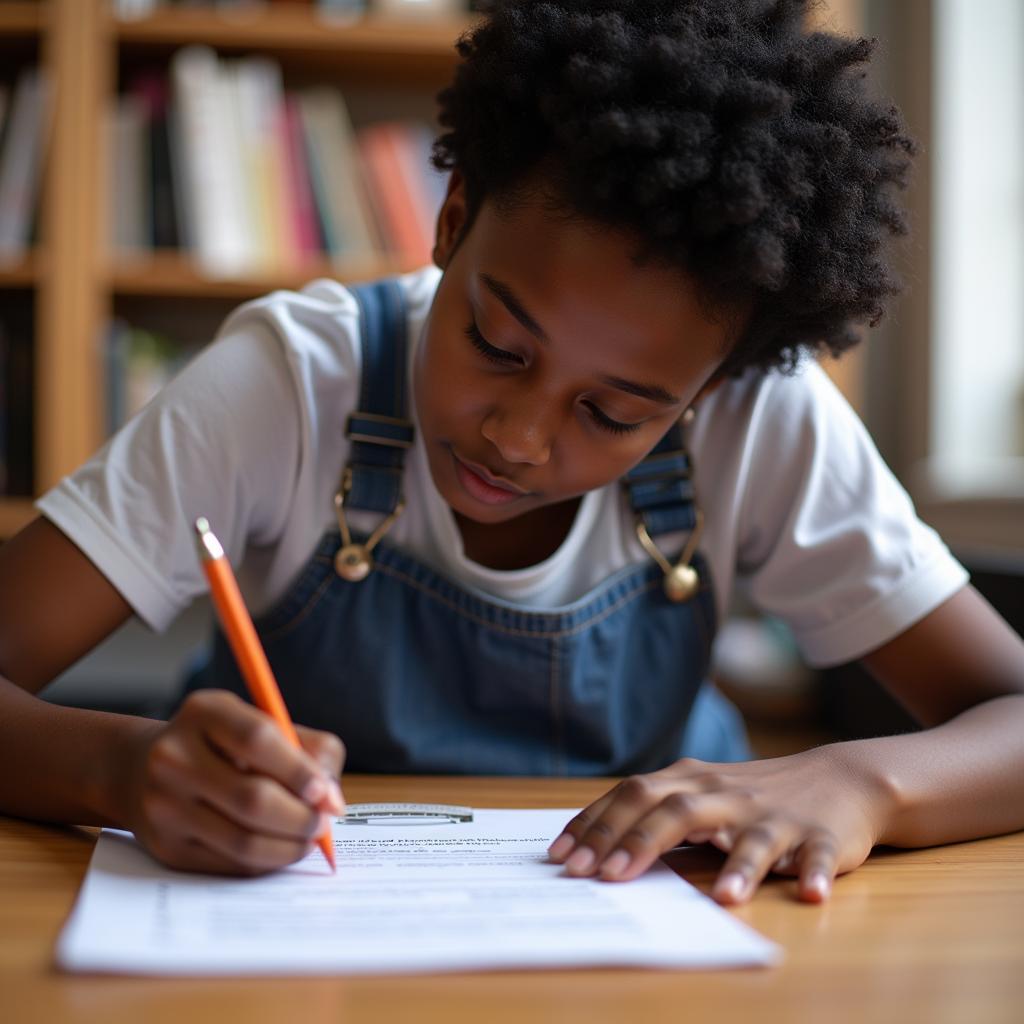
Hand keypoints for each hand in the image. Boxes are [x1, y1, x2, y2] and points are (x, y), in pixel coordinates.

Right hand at [117, 690, 344, 874]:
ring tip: (309, 837)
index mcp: (204, 712)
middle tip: (324, 823)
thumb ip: (311, 749)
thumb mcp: (265, 724)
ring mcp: (164, 804)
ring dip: (290, 846)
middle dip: (301, 818)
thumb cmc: (227, 745)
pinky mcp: (166, 846)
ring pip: (243, 840)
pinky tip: (281, 848)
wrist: (144, 768)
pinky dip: (267, 861)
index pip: (257, 739)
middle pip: (252, 799)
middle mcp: (174, 756)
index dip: (299, 769)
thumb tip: (332, 800)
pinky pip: (230, 864)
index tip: (325, 793)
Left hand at [548, 746, 893, 902]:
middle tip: (596, 876)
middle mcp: (726, 793)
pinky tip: (807, 892)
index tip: (560, 856)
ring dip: (738, 864)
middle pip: (675, 809)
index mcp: (692, 781)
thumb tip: (592, 847)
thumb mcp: (700, 796)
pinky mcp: (820, 834)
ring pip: (751, 835)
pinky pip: (815, 853)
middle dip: (633, 841)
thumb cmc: (753, 795)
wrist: (840, 779)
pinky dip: (811, 871)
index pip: (633, 794)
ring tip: (723, 897)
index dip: (596, 824)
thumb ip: (655, 813)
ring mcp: (774, 814)